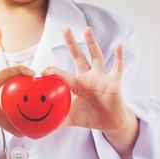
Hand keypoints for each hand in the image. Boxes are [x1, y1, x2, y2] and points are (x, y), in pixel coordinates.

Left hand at [42, 27, 137, 158]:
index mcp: (76, 84)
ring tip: (86, 29)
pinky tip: (119, 45)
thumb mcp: (70, 118)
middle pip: (78, 57)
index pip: (62, 75)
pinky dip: (119, 57)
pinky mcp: (113, 82)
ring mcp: (101, 78)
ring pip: (96, 57)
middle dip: (71, 43)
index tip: (41, 72)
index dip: (53, 72)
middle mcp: (88, 77)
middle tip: (65, 29)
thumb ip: (56, 121)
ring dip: (91, 43)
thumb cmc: (89, 116)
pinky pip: (117, 68)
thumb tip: (40, 128)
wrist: (108, 122)